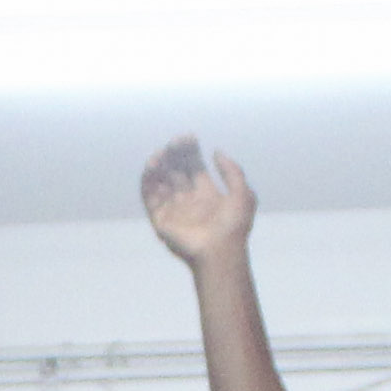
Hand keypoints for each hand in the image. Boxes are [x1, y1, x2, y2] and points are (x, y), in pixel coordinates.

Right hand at [138, 136, 255, 266]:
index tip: (189, 138)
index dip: (191, 151)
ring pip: (161, 181)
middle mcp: (188, 199)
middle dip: (175, 155)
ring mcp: (173, 208)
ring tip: (161, 153)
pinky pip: (149, 196)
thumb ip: (232, 170)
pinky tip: (153, 166)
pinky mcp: (160, 218)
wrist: (219, 252)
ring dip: (159, 164)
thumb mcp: (242, 193)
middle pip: (176, 171)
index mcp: (207, 194)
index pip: (194, 167)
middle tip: (175, 143)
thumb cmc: (233, 226)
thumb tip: (216, 151)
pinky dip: (148, 180)